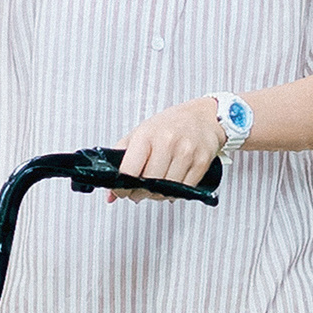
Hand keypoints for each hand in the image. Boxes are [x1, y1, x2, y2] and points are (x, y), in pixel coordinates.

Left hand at [110, 99, 226, 202]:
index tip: (121, 191)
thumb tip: (110, 194)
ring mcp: (186, 152)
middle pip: (149, 183)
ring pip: (167, 190)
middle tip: (138, 191)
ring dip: (158, 195)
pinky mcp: (201, 162)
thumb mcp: (139, 134)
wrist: (203, 116)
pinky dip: (175, 193)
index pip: (129, 170)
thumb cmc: (169, 125)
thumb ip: (121, 161)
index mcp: (147, 134)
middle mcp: (167, 142)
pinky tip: (171, 185)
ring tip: (155, 187)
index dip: (122, 187)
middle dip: (140, 193)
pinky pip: (184, 190)